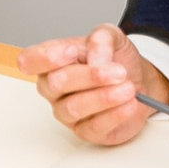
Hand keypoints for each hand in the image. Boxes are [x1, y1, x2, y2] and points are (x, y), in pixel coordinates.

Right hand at [17, 24, 166, 145]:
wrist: (139, 81)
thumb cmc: (116, 59)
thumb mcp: (112, 36)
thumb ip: (101, 38)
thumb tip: (96, 58)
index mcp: (51, 61)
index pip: (29, 60)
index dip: (46, 58)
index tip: (73, 52)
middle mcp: (53, 88)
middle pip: (55, 83)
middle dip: (90, 76)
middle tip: (118, 71)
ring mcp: (66, 112)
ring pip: (73, 108)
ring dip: (104, 97)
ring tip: (128, 88)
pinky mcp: (86, 131)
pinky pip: (93, 127)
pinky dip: (114, 114)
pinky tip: (129, 103)